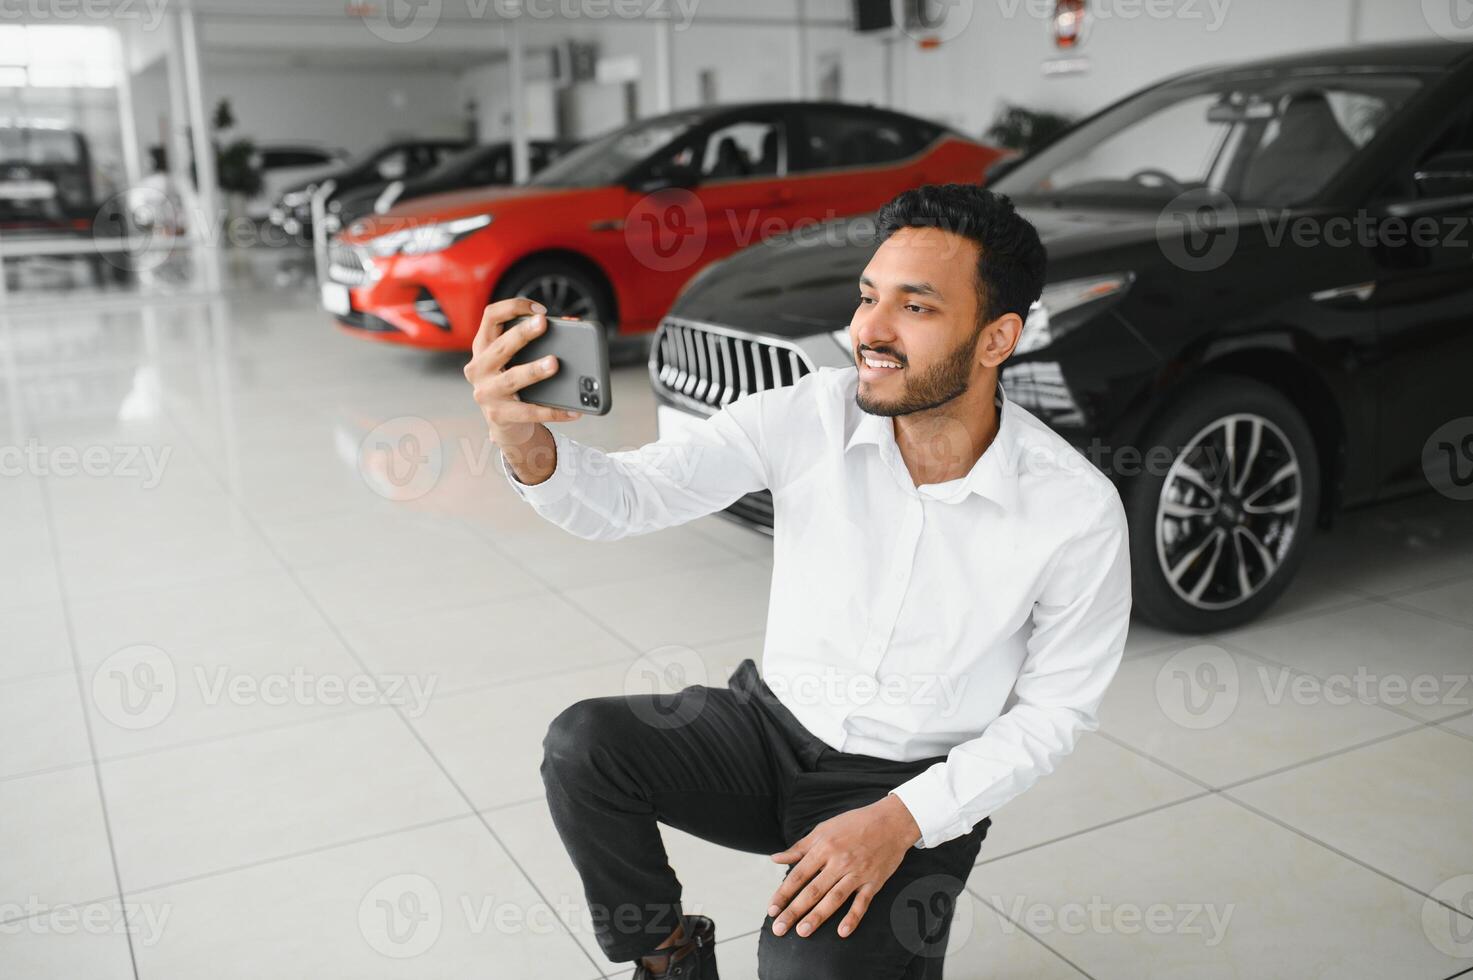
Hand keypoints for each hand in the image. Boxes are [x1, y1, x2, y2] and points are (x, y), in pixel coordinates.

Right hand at [463, 297, 581, 449]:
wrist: (504, 424)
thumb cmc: (514, 383)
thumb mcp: (515, 359)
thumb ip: (534, 341)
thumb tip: (571, 323)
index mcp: (482, 347)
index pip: (491, 316)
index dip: (513, 307)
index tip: (540, 310)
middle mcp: (479, 368)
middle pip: (501, 346)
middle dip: (522, 333)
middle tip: (543, 323)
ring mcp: (486, 393)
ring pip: (512, 378)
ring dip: (534, 369)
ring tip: (554, 363)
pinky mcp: (499, 415)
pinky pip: (529, 412)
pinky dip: (553, 411)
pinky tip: (572, 411)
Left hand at [766, 794, 921, 939]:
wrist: (891, 821)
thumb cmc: (854, 824)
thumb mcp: (823, 829)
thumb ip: (799, 848)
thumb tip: (775, 858)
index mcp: (824, 847)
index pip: (798, 875)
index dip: (783, 893)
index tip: (771, 910)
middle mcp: (839, 862)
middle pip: (813, 890)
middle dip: (794, 911)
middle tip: (779, 929)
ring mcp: (857, 873)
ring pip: (834, 898)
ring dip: (818, 916)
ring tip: (803, 932)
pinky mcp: (874, 882)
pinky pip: (862, 903)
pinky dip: (853, 917)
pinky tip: (842, 932)